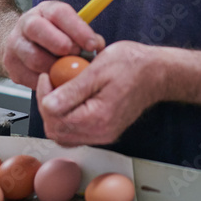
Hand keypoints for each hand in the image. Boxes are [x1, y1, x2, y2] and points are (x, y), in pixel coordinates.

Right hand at [2, 0, 104, 89]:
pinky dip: (46, 82)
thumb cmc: (54, 36)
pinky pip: (30, 77)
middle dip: (60, 44)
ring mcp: (15, 44)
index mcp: (45, 10)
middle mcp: (26, 23)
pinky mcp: (11, 65)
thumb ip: (84, 35)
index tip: (93, 45)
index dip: (77, 29)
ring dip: (55, 68)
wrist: (23, 44)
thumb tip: (98, 47)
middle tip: (77, 57)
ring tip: (68, 72)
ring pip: (33, 57)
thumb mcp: (69, 28)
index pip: (59, 13)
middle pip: (38, 29)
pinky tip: (56, 81)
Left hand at [35, 40, 162, 145]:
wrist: (157, 72)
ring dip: (55, 114)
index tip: (47, 76)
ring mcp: (103, 135)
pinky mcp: (104, 132)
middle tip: (51, 83)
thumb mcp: (99, 69)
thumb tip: (48, 104)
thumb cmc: (133, 65)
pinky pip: (76, 133)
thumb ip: (73, 90)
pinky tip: (71, 100)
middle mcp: (100, 133)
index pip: (54, 117)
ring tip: (60, 90)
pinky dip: (67, 118)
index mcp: (98, 118)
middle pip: (56, 131)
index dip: (44, 95)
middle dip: (47, 106)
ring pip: (64, 135)